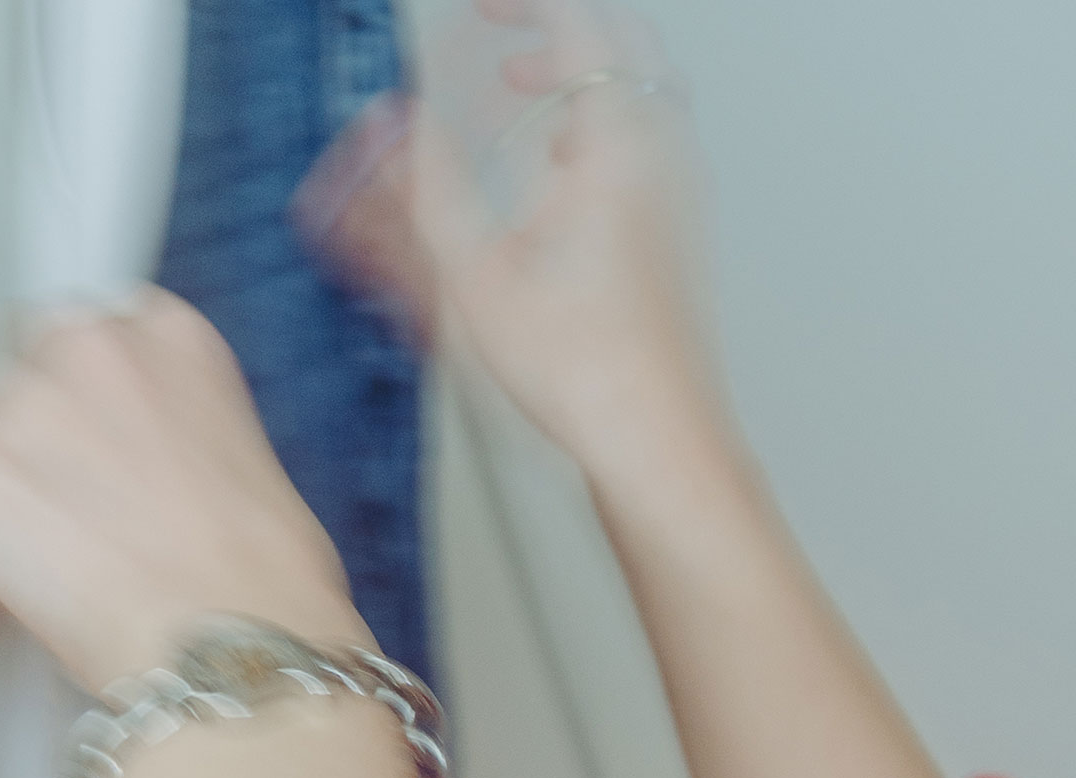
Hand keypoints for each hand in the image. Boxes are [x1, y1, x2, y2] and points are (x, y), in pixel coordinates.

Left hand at [0, 289, 372, 690]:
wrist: (229, 645)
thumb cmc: (261, 584)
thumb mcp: (241, 466)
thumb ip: (167, 432)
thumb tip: (129, 470)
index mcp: (168, 335)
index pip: (92, 337)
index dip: (87, 407)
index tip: (94, 450)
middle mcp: (89, 346)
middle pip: (21, 370)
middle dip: (35, 438)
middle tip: (68, 513)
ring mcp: (20, 402)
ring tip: (45, 563)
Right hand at [308, 0, 716, 465]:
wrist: (656, 436)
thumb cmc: (585, 368)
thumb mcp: (472, 272)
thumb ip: (425, 189)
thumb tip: (393, 133)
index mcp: (617, 144)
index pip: (578, 23)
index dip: (523, 4)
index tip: (478, 5)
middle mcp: (664, 153)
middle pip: (623, 44)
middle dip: (554, 29)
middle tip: (499, 32)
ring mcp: (681, 189)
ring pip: (642, 89)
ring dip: (579, 75)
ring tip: (518, 92)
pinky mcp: (681, 226)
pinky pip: (650, 136)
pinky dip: (600, 121)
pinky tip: (558, 166)